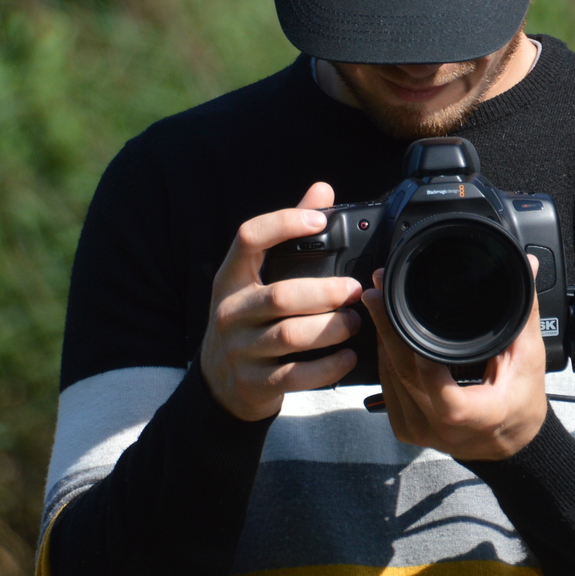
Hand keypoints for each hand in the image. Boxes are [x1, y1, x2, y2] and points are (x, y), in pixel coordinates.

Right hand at [200, 182, 363, 420]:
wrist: (220, 384)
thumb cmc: (247, 322)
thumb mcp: (254, 280)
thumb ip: (287, 236)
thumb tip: (322, 191)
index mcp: (231, 279)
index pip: (248, 239)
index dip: (283, 224)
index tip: (319, 221)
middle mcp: (231, 312)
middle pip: (280, 296)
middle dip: (325, 292)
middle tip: (354, 290)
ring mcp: (240, 350)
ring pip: (290, 336)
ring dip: (331, 328)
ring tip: (354, 322)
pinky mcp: (255, 383)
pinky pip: (296, 375)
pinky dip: (328, 366)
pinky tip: (347, 356)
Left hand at [359, 262, 547, 462]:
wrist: (509, 448)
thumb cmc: (521, 406)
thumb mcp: (528, 360)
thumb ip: (523, 313)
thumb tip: (526, 268)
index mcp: (470, 415)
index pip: (433, 382)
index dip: (413, 347)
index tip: (398, 307)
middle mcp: (437, 427)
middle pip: (402, 372)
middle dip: (386, 327)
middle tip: (377, 291)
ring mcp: (417, 431)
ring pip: (389, 378)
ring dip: (382, 340)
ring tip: (379, 304)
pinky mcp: (405, 429)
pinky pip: (388, 389)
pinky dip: (387, 360)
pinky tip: (386, 336)